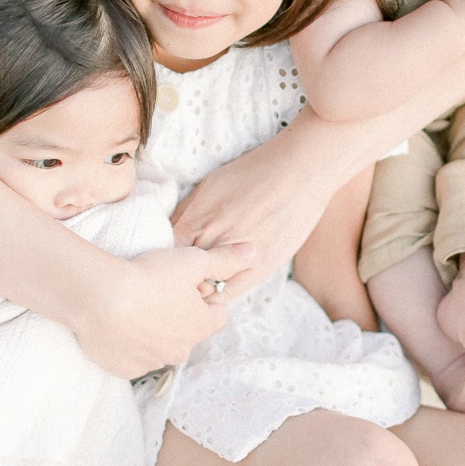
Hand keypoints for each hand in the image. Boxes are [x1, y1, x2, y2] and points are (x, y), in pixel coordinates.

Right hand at [72, 242, 253, 377]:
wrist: (98, 299)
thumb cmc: (148, 277)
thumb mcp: (192, 260)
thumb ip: (224, 260)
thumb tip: (252, 252)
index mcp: (200, 327)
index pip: (217, 315)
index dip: (206, 297)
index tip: (188, 284)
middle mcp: (180, 350)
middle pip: (188, 332)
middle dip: (179, 316)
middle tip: (158, 291)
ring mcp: (151, 362)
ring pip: (160, 346)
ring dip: (153, 331)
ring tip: (134, 305)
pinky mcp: (125, 368)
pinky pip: (133, 357)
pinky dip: (129, 344)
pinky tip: (118, 323)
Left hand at [174, 123, 342, 293]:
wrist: (300, 170)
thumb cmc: (255, 172)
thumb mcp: (211, 184)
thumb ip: (189, 211)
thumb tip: (172, 233)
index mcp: (197, 217)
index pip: (165, 252)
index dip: (164, 260)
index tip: (167, 262)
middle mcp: (214, 238)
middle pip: (181, 273)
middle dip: (177, 277)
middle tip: (178, 279)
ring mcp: (237, 255)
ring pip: (204, 289)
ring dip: (198, 289)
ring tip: (198, 286)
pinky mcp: (262, 266)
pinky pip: (230, 293)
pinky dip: (219, 296)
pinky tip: (217, 290)